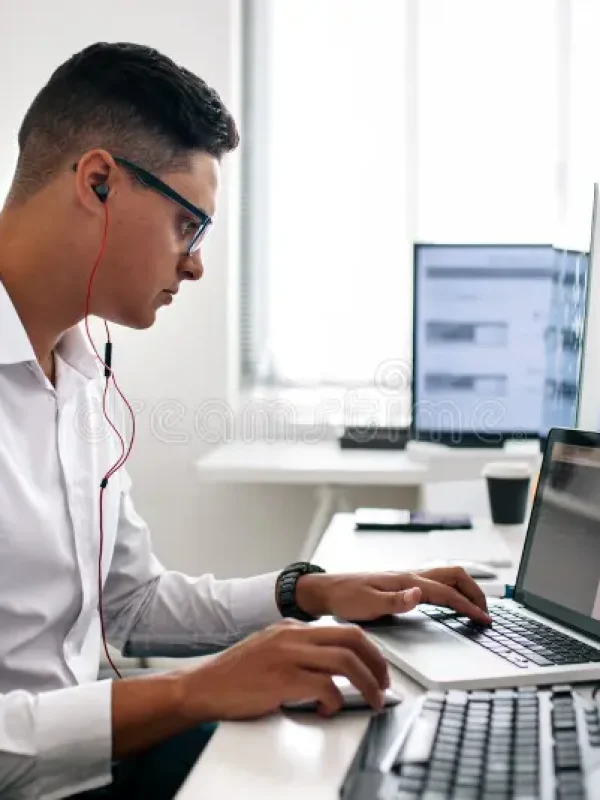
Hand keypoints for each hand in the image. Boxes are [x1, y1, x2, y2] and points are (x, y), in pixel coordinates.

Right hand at [180, 619, 389, 719]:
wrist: (203, 686)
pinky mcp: (282, 679)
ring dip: (366, 684)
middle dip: (376, 663)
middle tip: (383, 684)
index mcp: (291, 627)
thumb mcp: (270, 648)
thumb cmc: (236, 674)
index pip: (343, 630)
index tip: (378, 668)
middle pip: (352, 639)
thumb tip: (332, 664)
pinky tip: (328, 711)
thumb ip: (298, 648)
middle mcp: (292, 636)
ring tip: (371, 700)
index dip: (369, 650)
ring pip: (344, 661)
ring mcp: (288, 655)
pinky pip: (324, 687)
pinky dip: (335, 701)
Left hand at [296, 567, 490, 624]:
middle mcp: (410, 576)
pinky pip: (436, 582)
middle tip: (487, 612)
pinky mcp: (403, 583)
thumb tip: (419, 595)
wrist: (327, 591)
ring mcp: (408, 578)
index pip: (447, 592)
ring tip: (477, 606)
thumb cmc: (345, 599)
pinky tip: (452, 601)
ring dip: (466, 588)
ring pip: (447, 575)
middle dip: (475, 591)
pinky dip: (452, 589)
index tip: (484, 619)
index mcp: (406, 581)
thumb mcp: (368, 605)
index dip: (468, 606)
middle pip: (454, 575)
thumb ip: (396, 601)